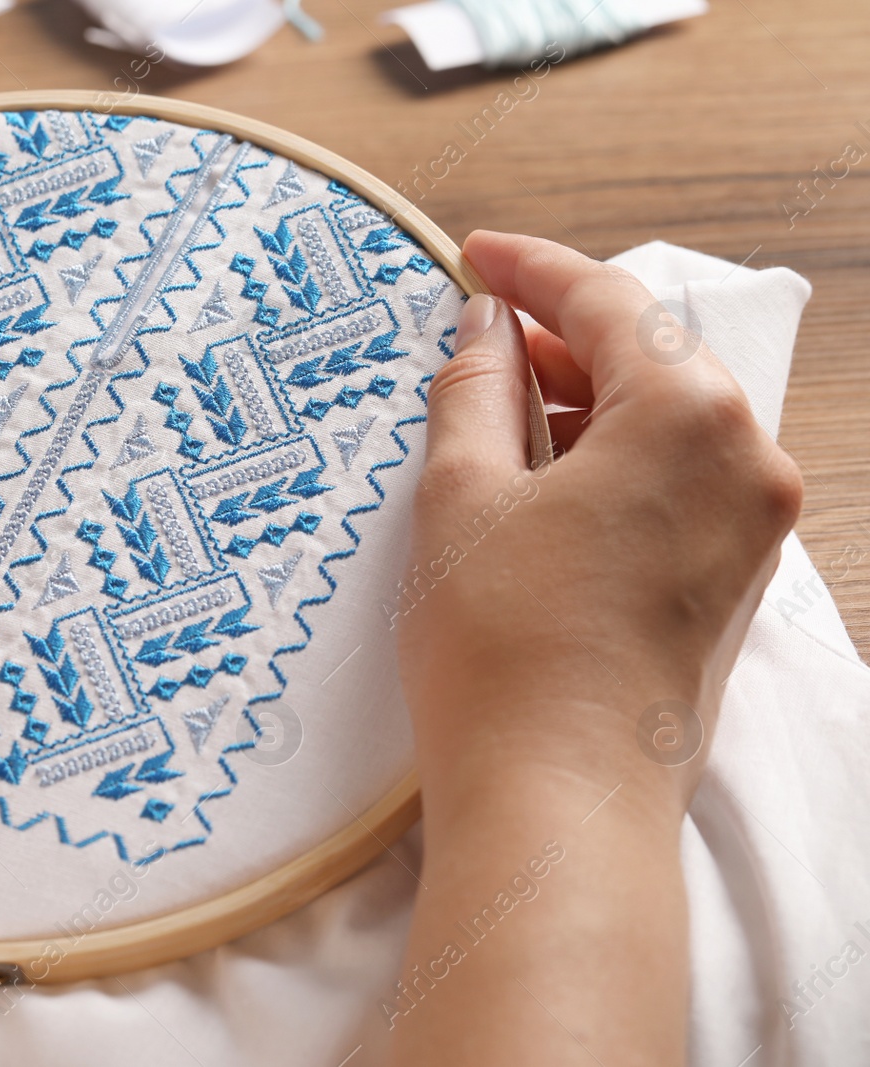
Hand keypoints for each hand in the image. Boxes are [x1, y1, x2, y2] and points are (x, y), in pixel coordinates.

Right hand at [399, 231, 801, 818]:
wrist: (558, 803)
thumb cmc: (503, 651)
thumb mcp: (459, 496)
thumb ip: (475, 388)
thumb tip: (484, 329)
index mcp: (690, 417)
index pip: (609, 302)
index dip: (530, 270)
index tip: (474, 256)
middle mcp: (746, 462)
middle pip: (647, 360)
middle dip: (555, 341)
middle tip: (469, 340)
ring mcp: (749, 528)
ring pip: (660, 424)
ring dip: (578, 406)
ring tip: (486, 416)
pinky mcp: (729, 581)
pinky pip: (671, 483)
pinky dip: (605, 463)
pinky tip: (533, 482)